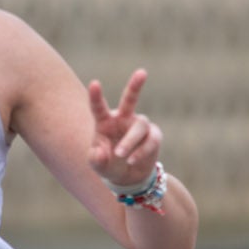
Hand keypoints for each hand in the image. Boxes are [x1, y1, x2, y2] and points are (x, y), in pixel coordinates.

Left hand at [87, 68, 161, 188]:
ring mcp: (139, 126)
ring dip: (130, 141)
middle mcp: (123, 118)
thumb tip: (101, 152)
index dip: (96, 95)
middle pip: (130, 98)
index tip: (95, 83)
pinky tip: (132, 160)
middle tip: (142, 72)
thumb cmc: (108, 164)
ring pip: (140, 126)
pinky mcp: (153, 136)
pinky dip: (141, 152)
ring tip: (122, 156)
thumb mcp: (98, 165)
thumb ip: (96, 159)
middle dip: (136, 85)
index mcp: (105, 122)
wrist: (128, 176)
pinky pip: (151, 140)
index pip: (99, 107)